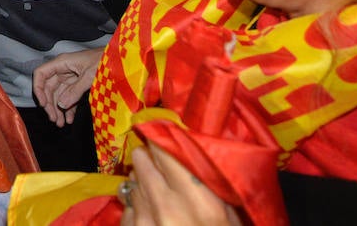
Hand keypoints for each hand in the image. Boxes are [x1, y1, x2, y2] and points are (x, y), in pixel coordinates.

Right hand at [33, 48, 101, 126]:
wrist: (120, 59)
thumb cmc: (105, 61)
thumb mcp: (90, 76)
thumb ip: (75, 90)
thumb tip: (61, 105)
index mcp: (62, 63)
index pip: (41, 74)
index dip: (38, 89)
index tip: (43, 104)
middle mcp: (63, 70)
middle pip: (49, 88)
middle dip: (50, 105)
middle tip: (54, 120)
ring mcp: (71, 77)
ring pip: (58, 95)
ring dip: (58, 109)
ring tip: (60, 124)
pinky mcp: (79, 84)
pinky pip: (69, 97)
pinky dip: (69, 108)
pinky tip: (69, 119)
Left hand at [120, 145, 242, 225]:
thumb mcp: (231, 218)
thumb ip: (211, 185)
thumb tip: (189, 150)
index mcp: (199, 200)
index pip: (165, 149)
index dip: (164, 141)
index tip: (166, 139)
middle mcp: (166, 206)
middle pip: (140, 158)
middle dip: (149, 160)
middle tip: (161, 167)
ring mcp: (143, 221)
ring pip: (131, 181)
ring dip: (142, 185)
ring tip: (160, 198)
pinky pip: (126, 208)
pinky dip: (136, 209)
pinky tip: (153, 220)